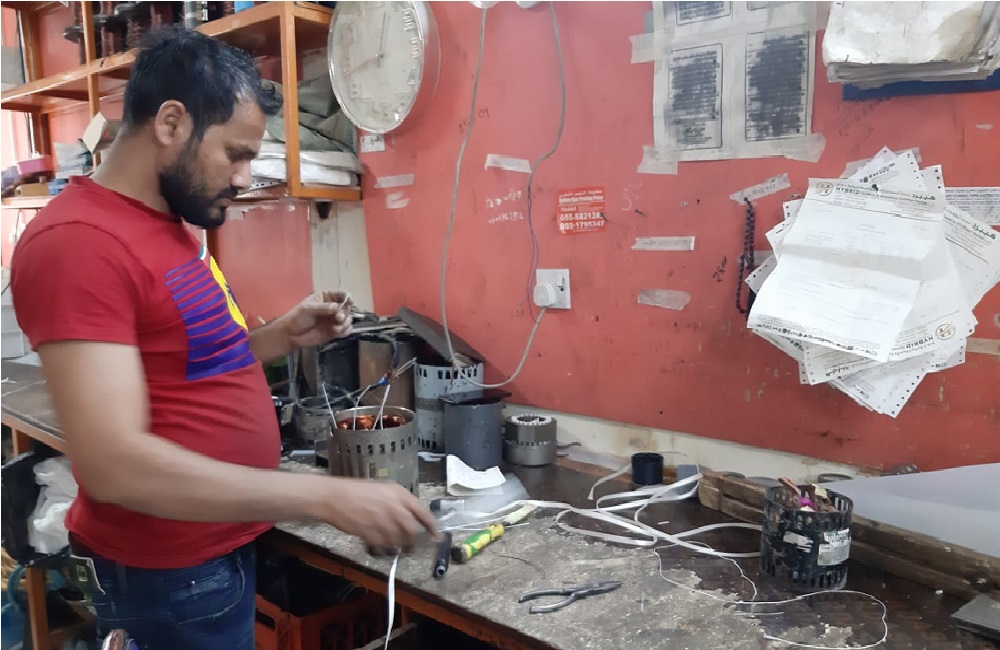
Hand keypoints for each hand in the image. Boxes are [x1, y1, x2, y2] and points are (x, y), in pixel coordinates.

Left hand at [283, 291, 352, 348]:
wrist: (291, 335)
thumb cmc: (297, 318)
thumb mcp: (307, 309)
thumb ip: (323, 308)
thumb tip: (336, 307)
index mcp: (326, 297)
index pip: (341, 294)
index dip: (347, 297)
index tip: (349, 302)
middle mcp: (333, 307)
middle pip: (347, 308)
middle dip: (344, 314)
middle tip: (338, 319)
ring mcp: (334, 319)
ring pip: (348, 319)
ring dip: (344, 324)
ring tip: (335, 329)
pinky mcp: (335, 331)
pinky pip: (346, 330)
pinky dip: (344, 331)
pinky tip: (337, 332)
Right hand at [323, 479, 439, 552]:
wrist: (334, 497)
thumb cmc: (356, 491)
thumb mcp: (382, 491)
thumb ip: (397, 504)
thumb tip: (408, 518)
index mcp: (399, 494)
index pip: (423, 512)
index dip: (432, 527)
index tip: (437, 537)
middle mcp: (395, 507)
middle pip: (413, 531)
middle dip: (413, 542)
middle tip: (411, 548)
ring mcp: (384, 521)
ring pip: (399, 541)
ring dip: (398, 547)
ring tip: (394, 548)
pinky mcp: (372, 534)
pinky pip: (384, 546)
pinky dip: (385, 550)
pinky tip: (380, 547)